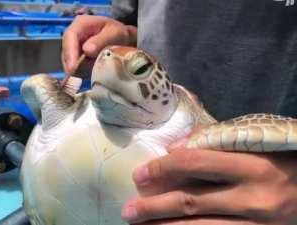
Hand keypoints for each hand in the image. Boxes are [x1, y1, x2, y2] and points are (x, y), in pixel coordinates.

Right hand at [61, 15, 136, 74]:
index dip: (70, 52)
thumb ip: (101, 40)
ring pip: (69, 61)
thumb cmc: (117, 33)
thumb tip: (87, 50)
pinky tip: (88, 76)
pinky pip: (74, 67)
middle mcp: (74, 35)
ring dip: (77, 70)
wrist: (120, 39)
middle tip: (77, 79)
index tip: (72, 67)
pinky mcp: (75, 58)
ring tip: (88, 75)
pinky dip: (80, 73)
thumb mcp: (114, 33)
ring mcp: (73, 47)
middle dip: (71, 65)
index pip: (70, 36)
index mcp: (81, 24)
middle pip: (66, 51)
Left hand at [121, 140, 296, 224]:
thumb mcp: (256, 145)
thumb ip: (217, 145)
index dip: (162, 168)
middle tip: (129, 211)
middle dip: (154, 207)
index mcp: (253, 166)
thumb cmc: (284, 159)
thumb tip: (174, 150)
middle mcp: (254, 198)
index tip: (139, 174)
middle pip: (191, 202)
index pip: (195, 164)